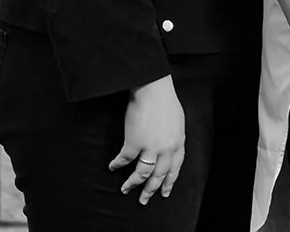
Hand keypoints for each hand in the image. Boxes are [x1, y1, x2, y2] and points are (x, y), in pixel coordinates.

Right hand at [110, 75, 184, 201]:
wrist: (153, 90)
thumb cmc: (165, 101)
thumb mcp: (177, 122)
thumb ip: (174, 137)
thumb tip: (169, 148)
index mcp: (178, 142)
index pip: (175, 168)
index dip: (169, 181)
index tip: (165, 192)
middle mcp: (166, 149)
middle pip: (159, 175)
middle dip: (151, 190)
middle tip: (144, 200)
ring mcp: (150, 147)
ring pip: (142, 173)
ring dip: (133, 184)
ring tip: (125, 190)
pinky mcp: (134, 143)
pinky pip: (124, 160)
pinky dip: (117, 165)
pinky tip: (112, 167)